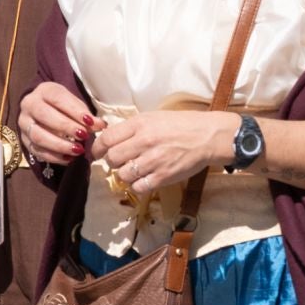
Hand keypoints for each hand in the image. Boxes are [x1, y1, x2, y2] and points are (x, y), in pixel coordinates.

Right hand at [19, 81, 98, 165]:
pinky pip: (37, 151)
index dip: (74, 110)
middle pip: (44, 115)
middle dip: (66, 127)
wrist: (43, 108)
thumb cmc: (62, 105)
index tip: (90, 122)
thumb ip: (85, 114)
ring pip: (38, 136)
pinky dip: (54, 157)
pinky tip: (69, 158)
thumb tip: (100, 125)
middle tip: (84, 136)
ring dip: (60, 145)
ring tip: (78, 150)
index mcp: (44, 90)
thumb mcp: (74, 103)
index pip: (57, 98)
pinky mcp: (24, 140)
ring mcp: (24, 123)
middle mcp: (29, 104)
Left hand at [93, 111, 234, 197]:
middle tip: (118, 162)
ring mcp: (153, 161)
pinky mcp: (163, 177)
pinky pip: (138, 187)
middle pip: (112, 158)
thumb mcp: (153, 117)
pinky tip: (143, 179)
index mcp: (140, 124)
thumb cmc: (181, 124)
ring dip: (124, 174)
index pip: (107, 138)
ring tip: (133, 170)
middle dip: (111, 162)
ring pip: (123, 175)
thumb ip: (132, 127)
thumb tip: (109, 137)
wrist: (207, 136)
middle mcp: (144, 142)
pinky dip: (137, 185)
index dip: (97, 148)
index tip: (97, 153)